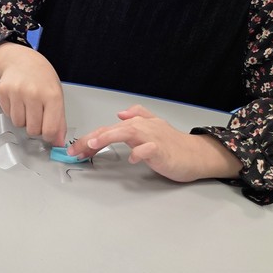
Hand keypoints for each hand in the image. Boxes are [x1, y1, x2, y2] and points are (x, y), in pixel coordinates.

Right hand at [0, 43, 66, 145]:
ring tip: (27, 106)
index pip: (50, 129)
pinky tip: (18, 101)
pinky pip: (8, 115)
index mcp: (52, 95)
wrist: (21, 60)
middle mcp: (33, 93)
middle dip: (36, 127)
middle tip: (37, 115)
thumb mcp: (56, 95)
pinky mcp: (2, 92)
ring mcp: (16, 92)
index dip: (50, 137)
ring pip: (18, 124)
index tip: (49, 135)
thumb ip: (59, 120)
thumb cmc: (42, 78)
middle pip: (33, 130)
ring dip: (23, 120)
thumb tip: (58, 142)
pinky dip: (13, 112)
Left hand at [69, 105, 242, 181]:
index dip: (89, 138)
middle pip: (111, 130)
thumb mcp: (153, 127)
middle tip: (75, 150)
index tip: (75, 149)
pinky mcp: (162, 150)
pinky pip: (148, 149)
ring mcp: (152, 137)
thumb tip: (121, 113)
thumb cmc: (173, 144)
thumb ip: (138, 117)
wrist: (197, 155)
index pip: (107, 129)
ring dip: (109, 137)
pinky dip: (139, 153)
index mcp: (137, 125)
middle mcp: (142, 127)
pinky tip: (132, 158)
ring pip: (127, 132)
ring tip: (94, 144)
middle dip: (90, 139)